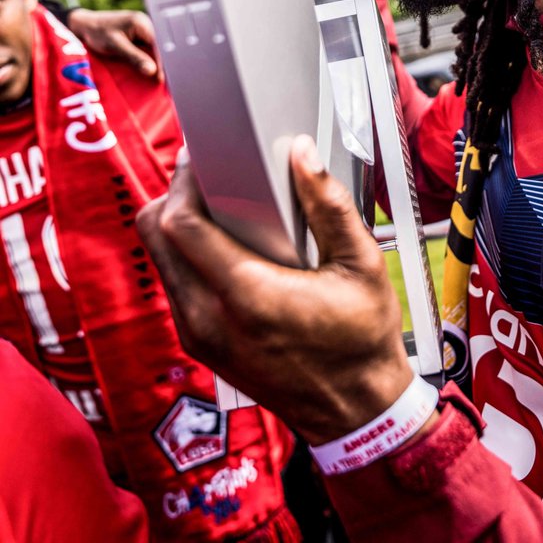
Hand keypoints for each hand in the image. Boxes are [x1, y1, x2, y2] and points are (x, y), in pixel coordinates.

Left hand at [67, 8, 162, 79]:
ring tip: (158, 79)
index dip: (162, 62)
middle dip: (161, 63)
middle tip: (162, 81)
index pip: (158, 44)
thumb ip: (135, 57)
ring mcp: (142, 30)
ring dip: (155, 62)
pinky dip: (147, 60)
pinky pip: (147, 49)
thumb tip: (153, 71)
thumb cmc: (97, 33)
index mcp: (142, 23)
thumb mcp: (115, 46)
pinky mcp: (138, 36)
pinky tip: (148, 71)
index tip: (162, 78)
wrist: (84, 25)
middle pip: (159, 46)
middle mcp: (146, 25)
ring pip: (154, 49)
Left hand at [137, 136, 414, 445]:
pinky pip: (173, 283)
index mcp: (248, 296)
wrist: (355, 412)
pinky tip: (223, 241)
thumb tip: (302, 155)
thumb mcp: (362, 265)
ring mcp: (199, 334)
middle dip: (174, 194)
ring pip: (159, 259)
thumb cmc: (362, 341)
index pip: (180, 226)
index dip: (183, 181)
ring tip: (219, 203)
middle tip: (209, 173)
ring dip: (177, 224)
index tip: (202, 155)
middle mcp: (210, 318)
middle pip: (155, 236)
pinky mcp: (199, 343)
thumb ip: (329, 204)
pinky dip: (186, 254)